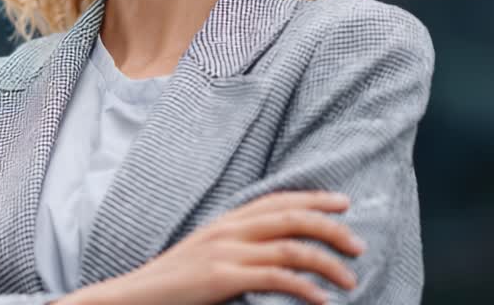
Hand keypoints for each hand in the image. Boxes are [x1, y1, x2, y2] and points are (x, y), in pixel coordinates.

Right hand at [60, 190, 364, 304]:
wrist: (136, 296)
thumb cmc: (174, 281)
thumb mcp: (207, 252)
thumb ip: (237, 244)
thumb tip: (274, 249)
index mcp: (226, 220)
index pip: (278, 200)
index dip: (314, 197)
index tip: (344, 202)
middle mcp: (229, 229)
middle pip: (291, 217)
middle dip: (331, 227)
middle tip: (357, 245)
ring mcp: (226, 252)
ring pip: (291, 248)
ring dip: (327, 263)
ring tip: (349, 279)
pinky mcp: (224, 278)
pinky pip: (276, 279)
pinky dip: (305, 288)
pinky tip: (322, 299)